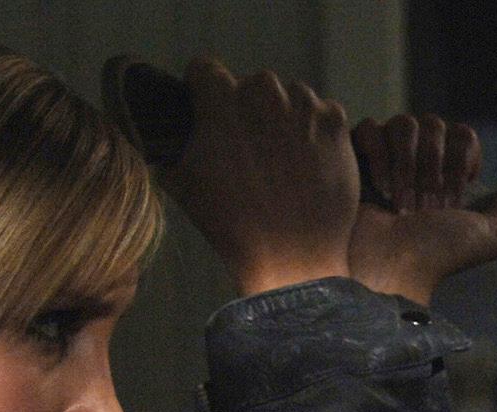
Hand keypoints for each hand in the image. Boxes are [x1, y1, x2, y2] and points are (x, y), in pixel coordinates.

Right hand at [156, 59, 359, 296]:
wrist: (293, 257)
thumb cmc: (233, 225)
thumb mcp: (185, 187)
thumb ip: (170, 152)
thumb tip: (160, 145)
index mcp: (222, 100)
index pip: (205, 70)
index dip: (202, 92)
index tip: (207, 112)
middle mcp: (264, 92)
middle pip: (251, 86)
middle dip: (247, 109)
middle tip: (249, 150)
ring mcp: (304, 105)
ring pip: (289, 97)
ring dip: (283, 118)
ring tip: (282, 162)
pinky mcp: (336, 122)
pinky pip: (320, 113)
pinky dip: (314, 132)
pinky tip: (309, 165)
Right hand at [348, 113, 496, 304]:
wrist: (390, 266)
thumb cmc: (438, 255)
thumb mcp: (492, 235)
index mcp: (447, 176)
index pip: (462, 134)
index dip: (461, 160)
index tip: (454, 198)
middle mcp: (417, 163)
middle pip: (434, 124)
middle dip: (434, 167)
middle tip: (426, 205)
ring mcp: (384, 158)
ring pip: (404, 122)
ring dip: (408, 164)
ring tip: (401, 202)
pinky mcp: (353, 157)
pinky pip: (370, 128)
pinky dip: (378, 156)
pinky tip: (379, 189)